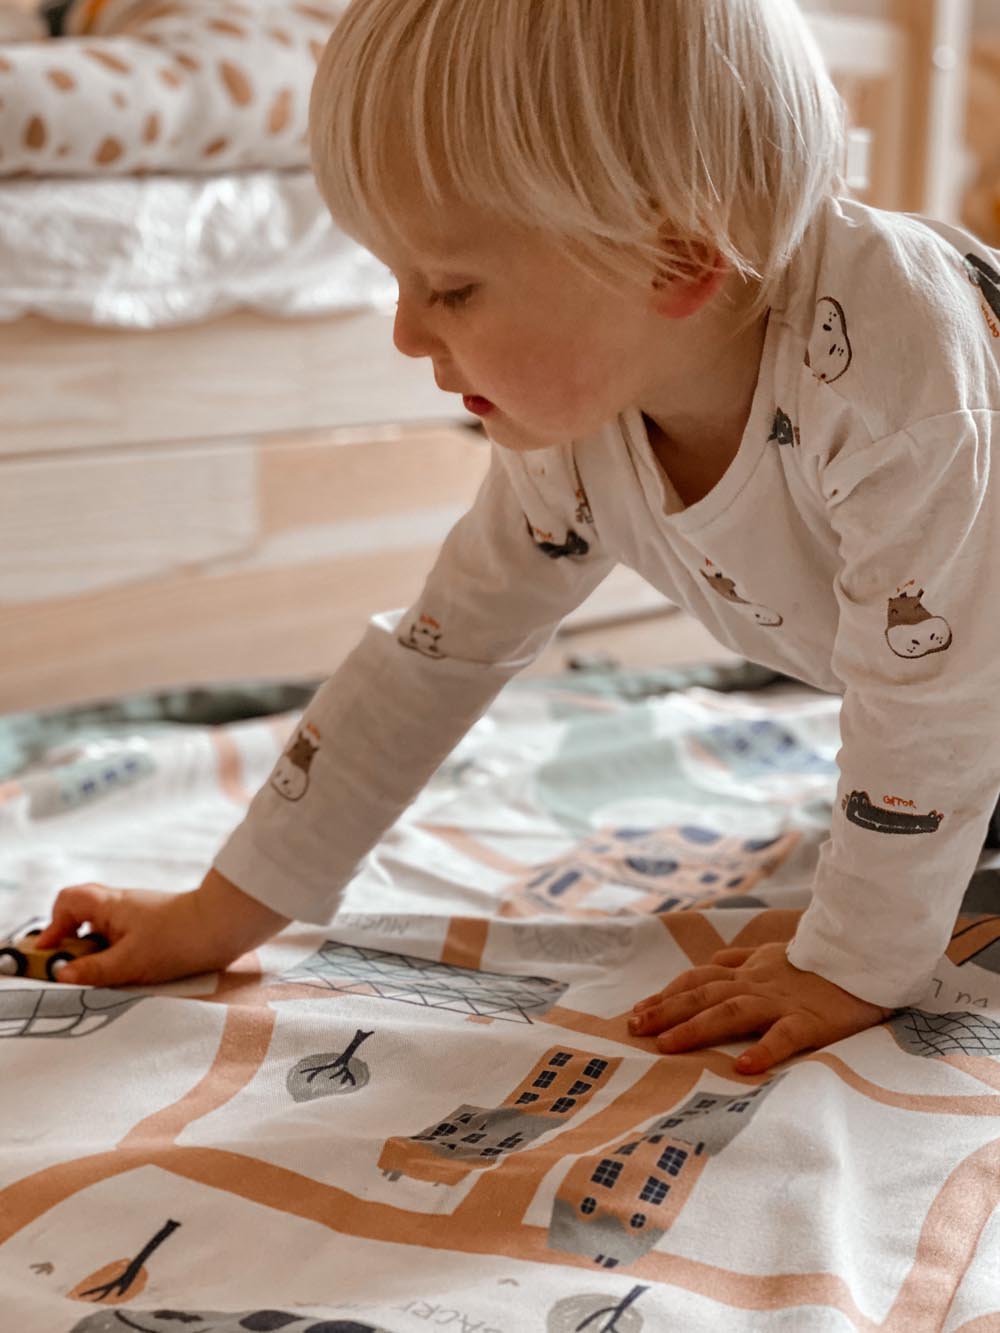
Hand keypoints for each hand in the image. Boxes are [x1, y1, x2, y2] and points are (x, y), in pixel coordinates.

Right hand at [32, 869, 289, 986]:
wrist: (225, 928)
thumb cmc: (175, 940)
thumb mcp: (129, 962)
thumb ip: (93, 970)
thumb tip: (60, 975)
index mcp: (110, 905)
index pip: (69, 900)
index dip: (53, 925)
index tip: (51, 955)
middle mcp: (123, 906)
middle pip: (85, 917)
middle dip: (75, 945)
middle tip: (75, 972)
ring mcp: (140, 916)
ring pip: (106, 932)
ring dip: (98, 954)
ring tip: (104, 979)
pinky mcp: (157, 929)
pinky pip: (126, 940)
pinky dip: (119, 957)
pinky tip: (128, 977)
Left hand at [628, 941, 892, 1073]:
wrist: (867, 956)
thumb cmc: (819, 960)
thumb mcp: (773, 952)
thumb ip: (741, 959)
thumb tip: (712, 961)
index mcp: (748, 972)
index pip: (698, 980)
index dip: (666, 995)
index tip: (636, 1012)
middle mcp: (757, 984)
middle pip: (704, 995)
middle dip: (666, 1012)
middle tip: (635, 1030)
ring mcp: (782, 1001)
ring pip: (732, 1011)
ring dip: (697, 1027)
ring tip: (668, 1046)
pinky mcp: (811, 1020)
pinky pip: (785, 1035)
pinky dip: (764, 1049)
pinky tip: (743, 1066)